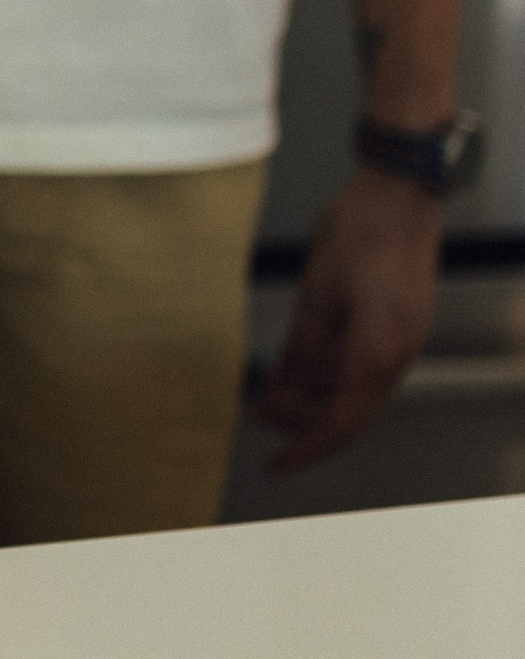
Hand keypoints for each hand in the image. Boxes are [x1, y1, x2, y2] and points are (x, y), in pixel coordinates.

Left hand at [251, 165, 443, 468]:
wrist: (400, 192)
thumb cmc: (358, 232)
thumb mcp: (316, 294)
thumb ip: (300, 350)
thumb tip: (276, 395)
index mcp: (378, 352)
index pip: (342, 425)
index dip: (305, 450)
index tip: (273, 465)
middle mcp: (397, 355)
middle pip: (349, 413)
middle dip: (302, 420)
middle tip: (257, 412)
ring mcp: (402, 340)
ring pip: (354, 391)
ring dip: (314, 396)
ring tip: (268, 389)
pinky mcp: (399, 325)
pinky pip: (363, 366)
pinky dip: (329, 373)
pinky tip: (297, 366)